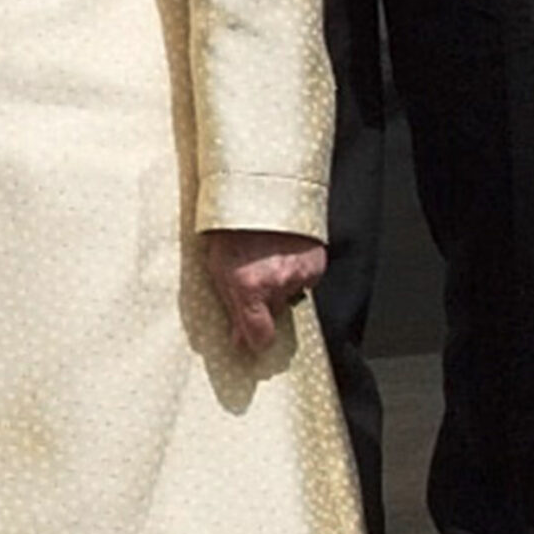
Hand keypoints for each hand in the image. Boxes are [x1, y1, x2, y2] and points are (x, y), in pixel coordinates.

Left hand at [203, 229, 325, 355]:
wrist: (259, 192)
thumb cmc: (231, 227)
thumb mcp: (217, 266)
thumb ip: (230, 304)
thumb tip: (238, 341)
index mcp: (248, 286)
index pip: (260, 337)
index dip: (255, 341)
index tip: (250, 341)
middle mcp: (277, 284)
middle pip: (274, 315)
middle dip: (263, 304)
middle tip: (252, 278)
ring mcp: (299, 274)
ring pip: (289, 296)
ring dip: (280, 285)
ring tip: (266, 258)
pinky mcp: (316, 264)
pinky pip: (305, 281)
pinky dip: (296, 273)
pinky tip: (283, 253)